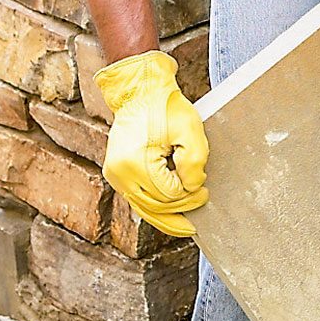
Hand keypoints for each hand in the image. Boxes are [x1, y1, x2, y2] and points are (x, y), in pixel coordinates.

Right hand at [94, 50, 208, 236]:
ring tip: (187, 227)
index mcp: (135, 162)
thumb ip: (194, 162)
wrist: (140, 93)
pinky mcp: (116, 174)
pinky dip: (153, 209)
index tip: (205, 189)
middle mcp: (119, 172)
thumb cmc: (166, 108)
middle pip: (155, 206)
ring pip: (143, 209)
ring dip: (166, 217)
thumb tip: (193, 189)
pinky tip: (169, 216)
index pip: (169, 195)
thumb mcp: (190, 130)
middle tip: (203, 200)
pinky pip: (136, 199)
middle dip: (181, 208)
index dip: (190, 195)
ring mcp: (114, 174)